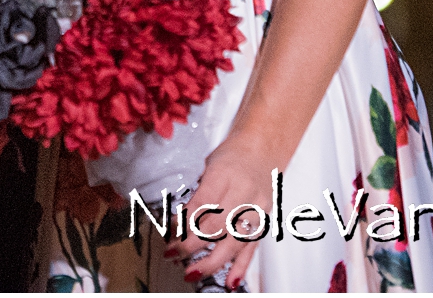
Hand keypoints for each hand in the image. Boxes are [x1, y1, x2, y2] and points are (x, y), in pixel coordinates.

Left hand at [169, 137, 279, 287]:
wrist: (262, 151)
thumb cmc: (230, 157)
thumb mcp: (207, 165)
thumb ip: (194, 192)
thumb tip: (174, 222)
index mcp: (225, 173)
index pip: (204, 202)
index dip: (184, 221)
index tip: (168, 232)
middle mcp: (244, 193)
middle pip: (218, 225)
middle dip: (192, 244)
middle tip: (172, 254)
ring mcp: (257, 210)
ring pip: (234, 241)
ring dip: (211, 261)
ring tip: (191, 272)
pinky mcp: (264, 223)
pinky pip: (252, 249)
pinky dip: (240, 268)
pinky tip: (228, 282)